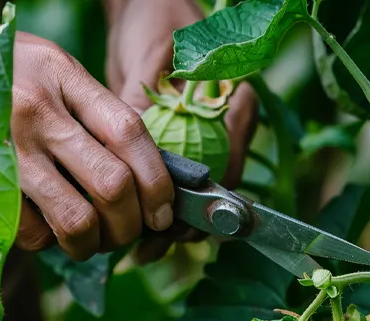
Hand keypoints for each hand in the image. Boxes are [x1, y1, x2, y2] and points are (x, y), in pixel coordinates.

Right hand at [0, 0, 175, 261]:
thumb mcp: (50, 66)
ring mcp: (6, 148)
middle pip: (113, 185)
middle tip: (130, 232)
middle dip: (133, 224)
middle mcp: (40, 112)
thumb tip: (139, 168)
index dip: (159, 182)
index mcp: (66, 78)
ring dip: (93, 244)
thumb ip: (92, 109)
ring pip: (75, 218)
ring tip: (91, 242)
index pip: (132, 135)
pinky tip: (46, 231)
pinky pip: (27, 232)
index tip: (164, 210)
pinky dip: (46, 243)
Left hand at [104, 0, 258, 261]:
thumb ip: (146, 104)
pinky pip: (173, 182)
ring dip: (170, 223)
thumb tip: (135, 157)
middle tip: (152, 244)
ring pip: (194, 191)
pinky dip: (155, 206)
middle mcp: (224, 126)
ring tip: (140, 247)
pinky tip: (134, 228)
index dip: (206, 200)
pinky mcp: (178, 143)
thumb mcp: (150, 60)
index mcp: (235, 103)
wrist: (143, 11)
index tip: (177, 223)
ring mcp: (202, 137)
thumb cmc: (154, 23)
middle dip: (185, 221)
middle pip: (214, 186)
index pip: (228, 162)